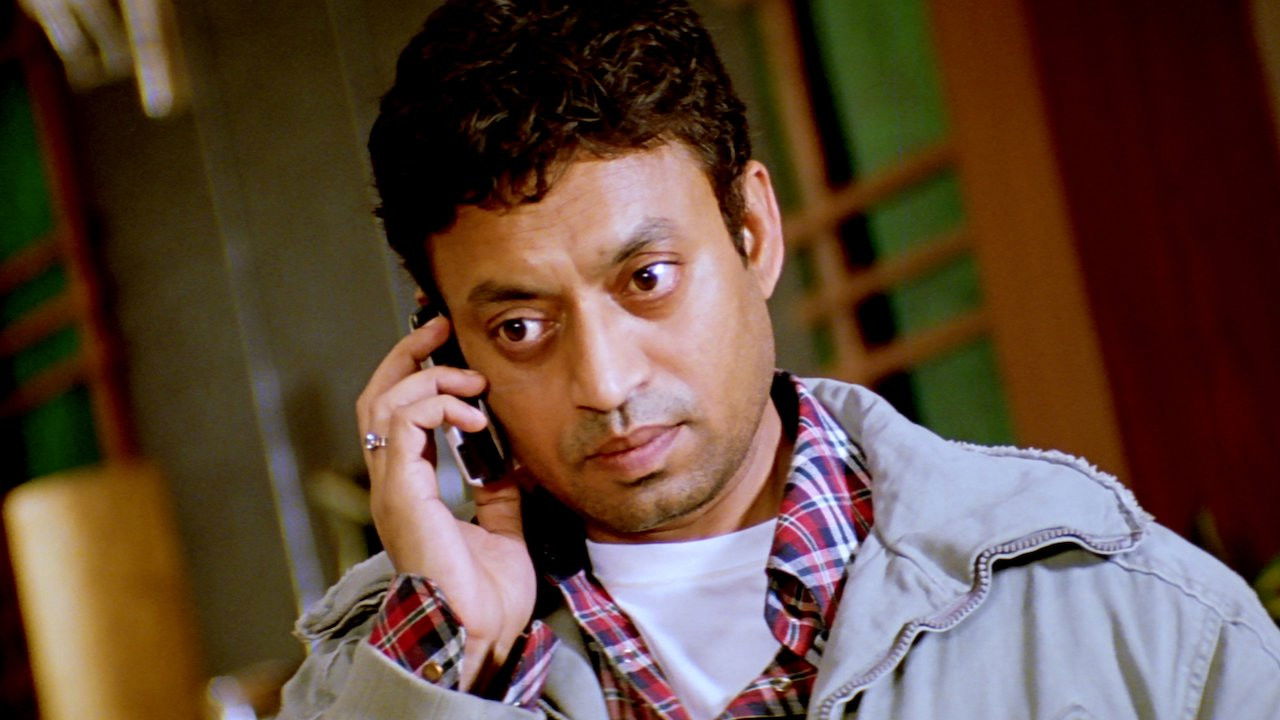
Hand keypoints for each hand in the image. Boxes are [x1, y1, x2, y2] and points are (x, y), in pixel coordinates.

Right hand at [356, 315, 535, 690]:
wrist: (479, 633)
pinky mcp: (400, 494)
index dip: (415, 375)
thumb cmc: (486, 596)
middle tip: (439, 327)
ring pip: (384, 404)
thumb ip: (497, 493)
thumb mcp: (502, 529)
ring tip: (470, 381)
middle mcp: (391, 484)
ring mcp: (391, 489)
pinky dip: (436, 406)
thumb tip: (507, 460)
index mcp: (408, 491)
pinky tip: (472, 414)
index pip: (396, 417)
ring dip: (428, 378)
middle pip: (377, 398)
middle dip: (407, 356)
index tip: (448, 348)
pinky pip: (403, 425)